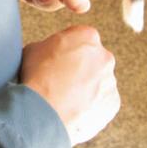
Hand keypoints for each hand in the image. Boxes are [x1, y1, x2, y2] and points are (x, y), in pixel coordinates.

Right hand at [21, 26, 119, 144]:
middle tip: (60, 80)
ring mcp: (110, 81)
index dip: (65, 49)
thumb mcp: (34, 48)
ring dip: (86, 87)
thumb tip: (49, 53)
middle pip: (93, 59)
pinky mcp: (112, 103)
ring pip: (99, 82)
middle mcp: (104, 56)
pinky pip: (102, 102)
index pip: (79, 38)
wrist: (42, 111)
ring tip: (64, 98)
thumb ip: (49, 46)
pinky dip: (91, 105)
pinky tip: (73, 108)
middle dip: (80, 68)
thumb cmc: (36, 77)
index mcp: (87, 36)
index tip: (57, 59)